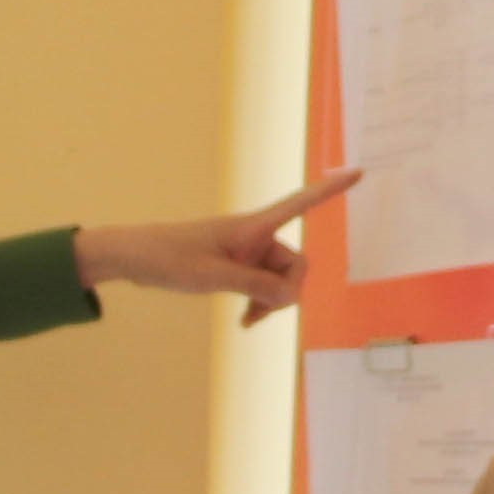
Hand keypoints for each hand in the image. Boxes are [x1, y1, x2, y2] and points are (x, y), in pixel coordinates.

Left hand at [76, 170, 361, 325]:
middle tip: (261, 314)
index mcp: (252, 227)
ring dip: (271, 302)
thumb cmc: (169, 258)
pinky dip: (259, 303)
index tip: (358, 173)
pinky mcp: (235, 265)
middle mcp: (254, 236)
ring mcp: (246, 252)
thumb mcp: (214, 276)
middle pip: (293, 263)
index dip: (330, 191)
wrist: (135, 257)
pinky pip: (262, 285)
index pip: (300, 203)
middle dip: (286, 291)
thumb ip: (255, 285)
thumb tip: (292, 297)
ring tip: (247, 320)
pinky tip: (245, 320)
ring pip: (278, 280)